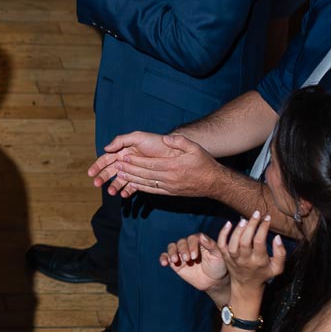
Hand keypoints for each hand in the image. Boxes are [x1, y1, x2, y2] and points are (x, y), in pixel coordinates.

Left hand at [90, 132, 221, 198]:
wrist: (214, 183)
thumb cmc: (204, 163)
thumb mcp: (195, 148)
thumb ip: (180, 142)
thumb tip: (166, 138)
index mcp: (174, 166)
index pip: (150, 164)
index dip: (136, 161)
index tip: (124, 157)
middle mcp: (170, 178)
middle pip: (145, 174)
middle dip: (129, 169)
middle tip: (116, 165)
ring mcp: (169, 187)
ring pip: (146, 183)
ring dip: (132, 179)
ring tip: (119, 175)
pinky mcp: (170, 193)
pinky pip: (152, 190)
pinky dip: (141, 188)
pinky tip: (132, 185)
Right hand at [161, 232, 230, 307]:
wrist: (214, 281)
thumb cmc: (218, 266)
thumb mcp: (218, 255)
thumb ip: (210, 245)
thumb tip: (201, 236)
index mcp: (200, 241)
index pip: (192, 238)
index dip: (192, 245)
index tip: (194, 256)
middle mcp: (189, 245)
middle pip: (181, 242)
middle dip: (182, 250)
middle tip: (187, 259)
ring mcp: (181, 253)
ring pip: (172, 247)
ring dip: (172, 252)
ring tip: (174, 260)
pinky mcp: (175, 262)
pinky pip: (165, 256)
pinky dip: (163, 258)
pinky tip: (164, 263)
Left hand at [218, 211, 285, 290]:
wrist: (246, 285)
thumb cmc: (264, 273)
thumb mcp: (277, 268)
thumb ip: (281, 253)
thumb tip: (277, 237)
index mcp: (258, 261)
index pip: (260, 242)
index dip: (263, 228)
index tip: (267, 218)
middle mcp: (245, 260)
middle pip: (245, 241)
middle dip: (251, 226)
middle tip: (256, 214)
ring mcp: (233, 259)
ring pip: (233, 243)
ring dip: (238, 230)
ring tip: (245, 219)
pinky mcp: (225, 257)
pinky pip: (221, 244)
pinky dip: (223, 234)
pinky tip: (229, 223)